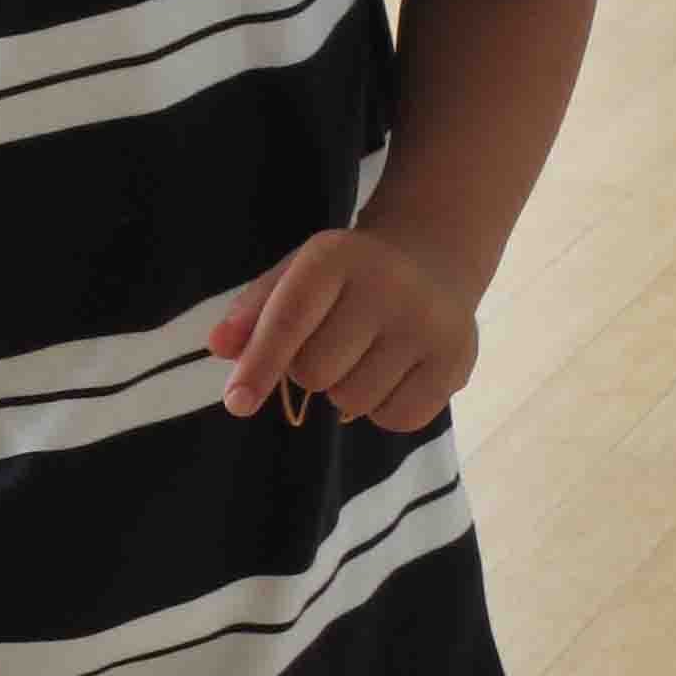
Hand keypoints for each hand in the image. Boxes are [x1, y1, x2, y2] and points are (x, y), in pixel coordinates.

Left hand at [209, 227, 476, 432]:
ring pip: (354, 401)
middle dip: (309, 370)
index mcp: (336, 256)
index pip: (289, 320)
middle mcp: (389, 285)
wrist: (432, 257)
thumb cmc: (346, 276)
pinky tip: (393, 372)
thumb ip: (253, 311)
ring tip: (366, 353)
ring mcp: (429, 324)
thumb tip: (218, 347)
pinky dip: (383, 408)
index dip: (259, 365)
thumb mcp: (294, 276)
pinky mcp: (457, 361)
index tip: (237, 403)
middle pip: (316, 373)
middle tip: (332, 342)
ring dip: (346, 390)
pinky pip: (396, 419)